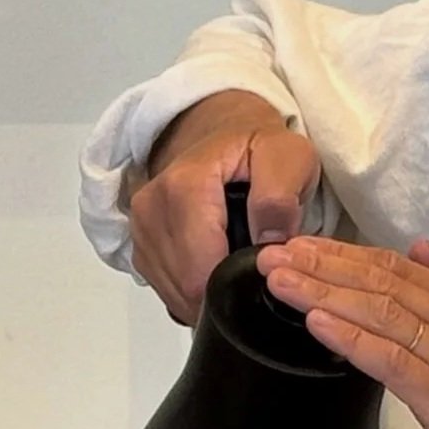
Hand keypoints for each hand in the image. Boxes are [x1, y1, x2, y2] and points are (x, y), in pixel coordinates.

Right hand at [129, 90, 319, 322]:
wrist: (227, 134)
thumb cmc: (258, 148)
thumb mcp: (287, 158)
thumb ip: (279, 198)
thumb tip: (268, 243)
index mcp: (183, 188)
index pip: (200, 272)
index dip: (237, 286)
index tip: (265, 273)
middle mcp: (150, 210)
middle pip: (187, 288)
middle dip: (226, 290)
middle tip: (257, 266)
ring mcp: (140, 230)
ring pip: (177, 294)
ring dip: (211, 291)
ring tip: (237, 260)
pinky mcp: (141, 247)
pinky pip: (169, 290)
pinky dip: (196, 288)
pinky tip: (217, 264)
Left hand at [257, 234, 428, 428]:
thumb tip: (420, 252)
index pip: (401, 270)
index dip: (348, 255)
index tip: (304, 246)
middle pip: (386, 283)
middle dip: (325, 266)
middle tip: (274, 253)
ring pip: (384, 313)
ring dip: (326, 293)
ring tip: (280, 280)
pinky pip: (394, 359)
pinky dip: (352, 337)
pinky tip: (317, 322)